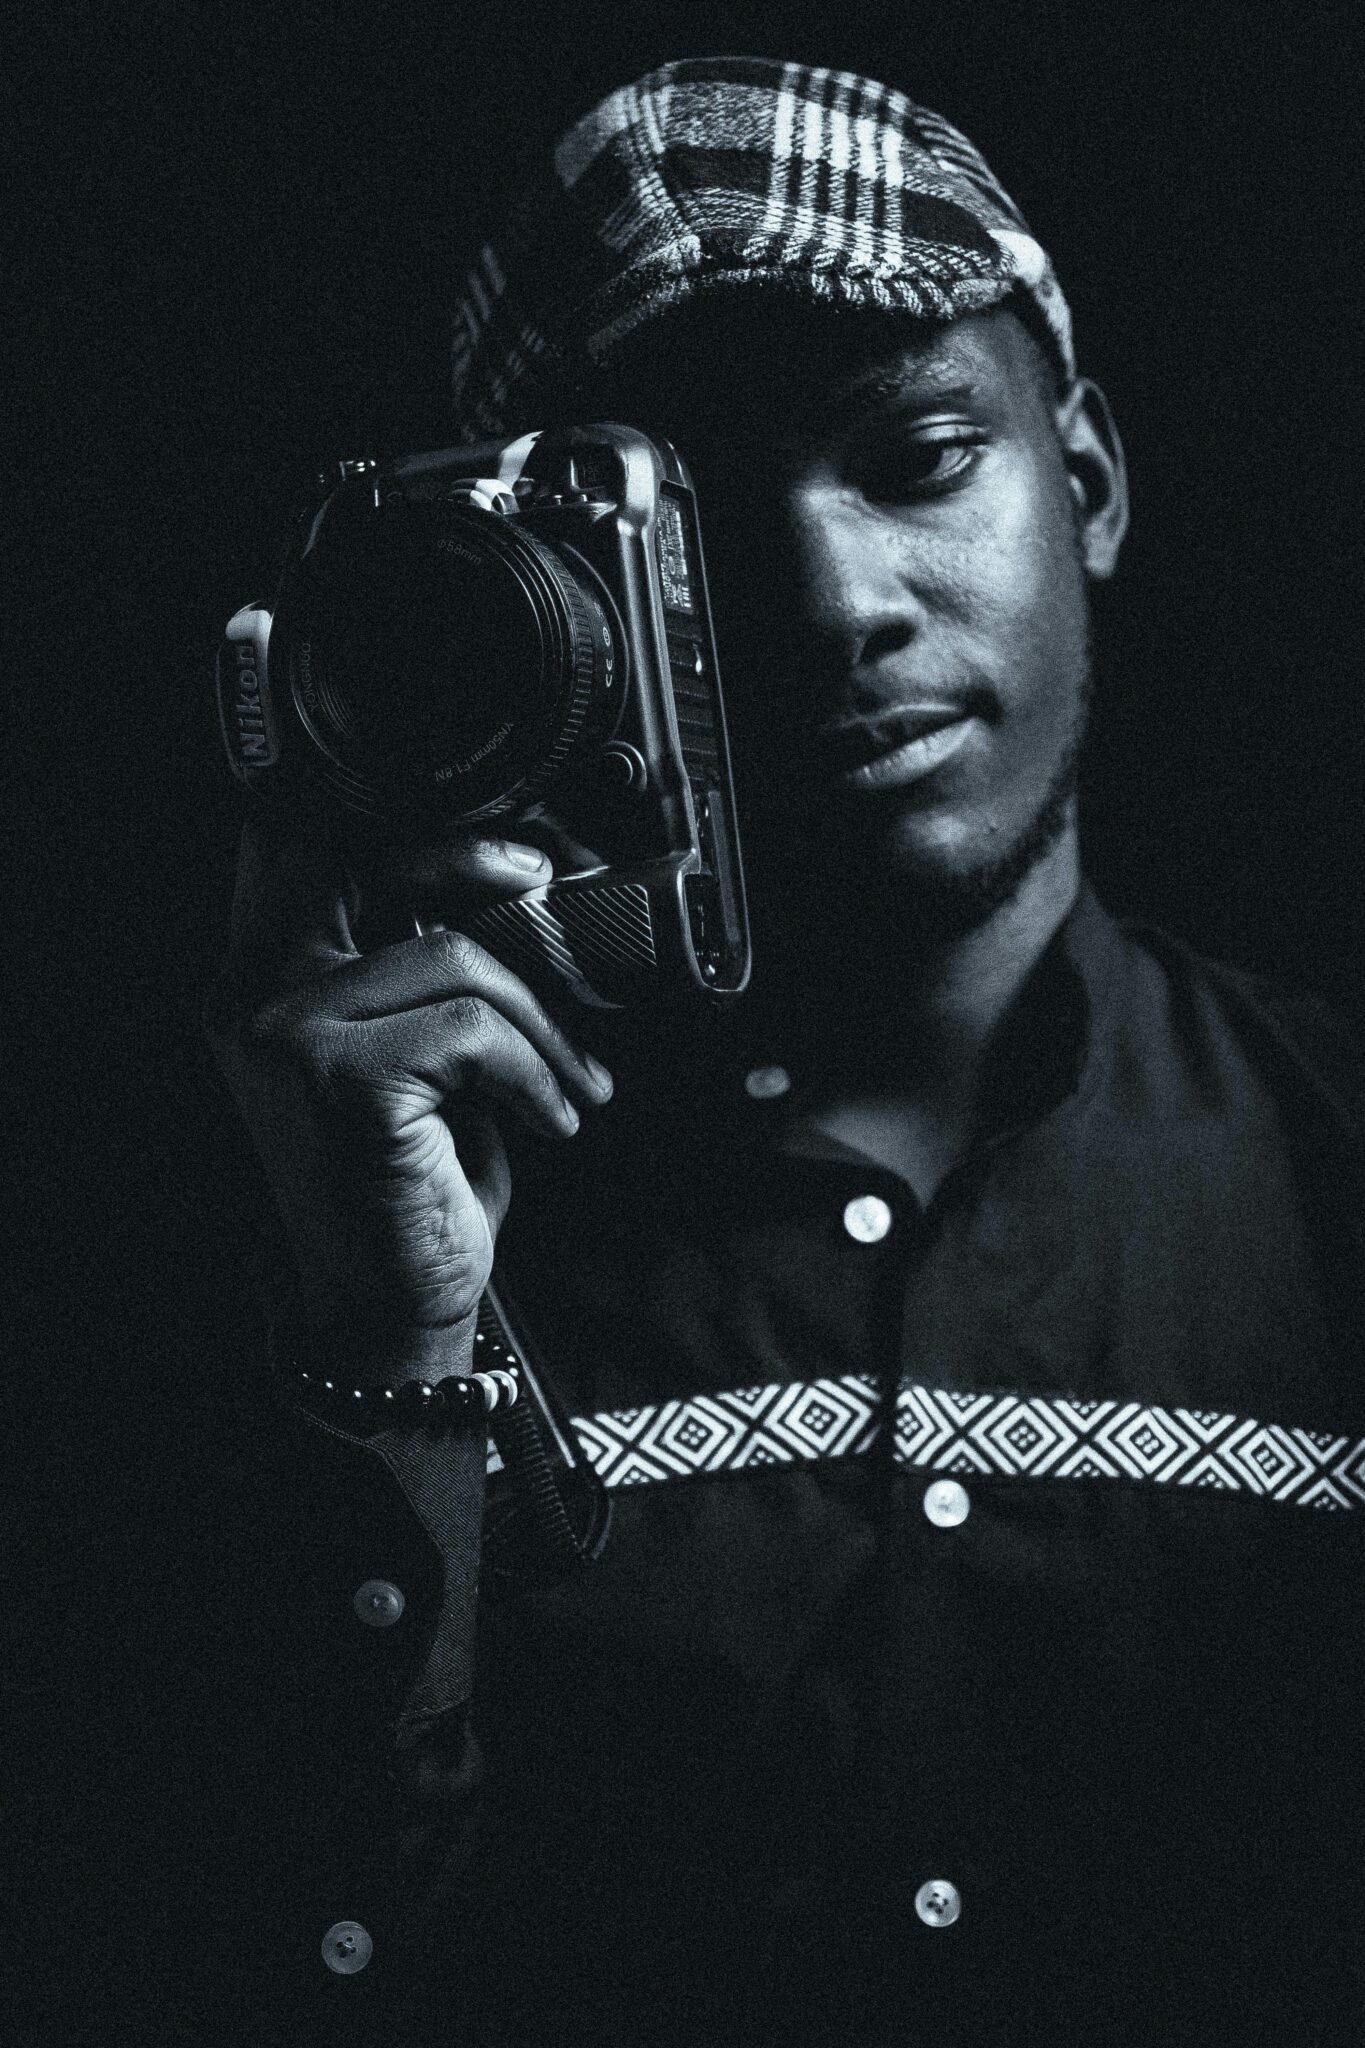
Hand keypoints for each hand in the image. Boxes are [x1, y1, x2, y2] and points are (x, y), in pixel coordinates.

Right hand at [204, 811, 612, 1379]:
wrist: (392, 1299)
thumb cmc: (411, 1171)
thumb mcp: (410, 1045)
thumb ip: (416, 956)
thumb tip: (504, 871)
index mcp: (259, 975)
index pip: (306, 842)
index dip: (405, 821)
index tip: (503, 851)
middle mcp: (253, 995)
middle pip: (362, 856)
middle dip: (470, 859)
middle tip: (541, 887)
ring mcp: (287, 1035)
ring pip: (451, 955)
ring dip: (538, 1018)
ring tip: (570, 1078)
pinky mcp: (343, 1081)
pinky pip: (474, 1030)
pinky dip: (537, 1071)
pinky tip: (554, 1116)